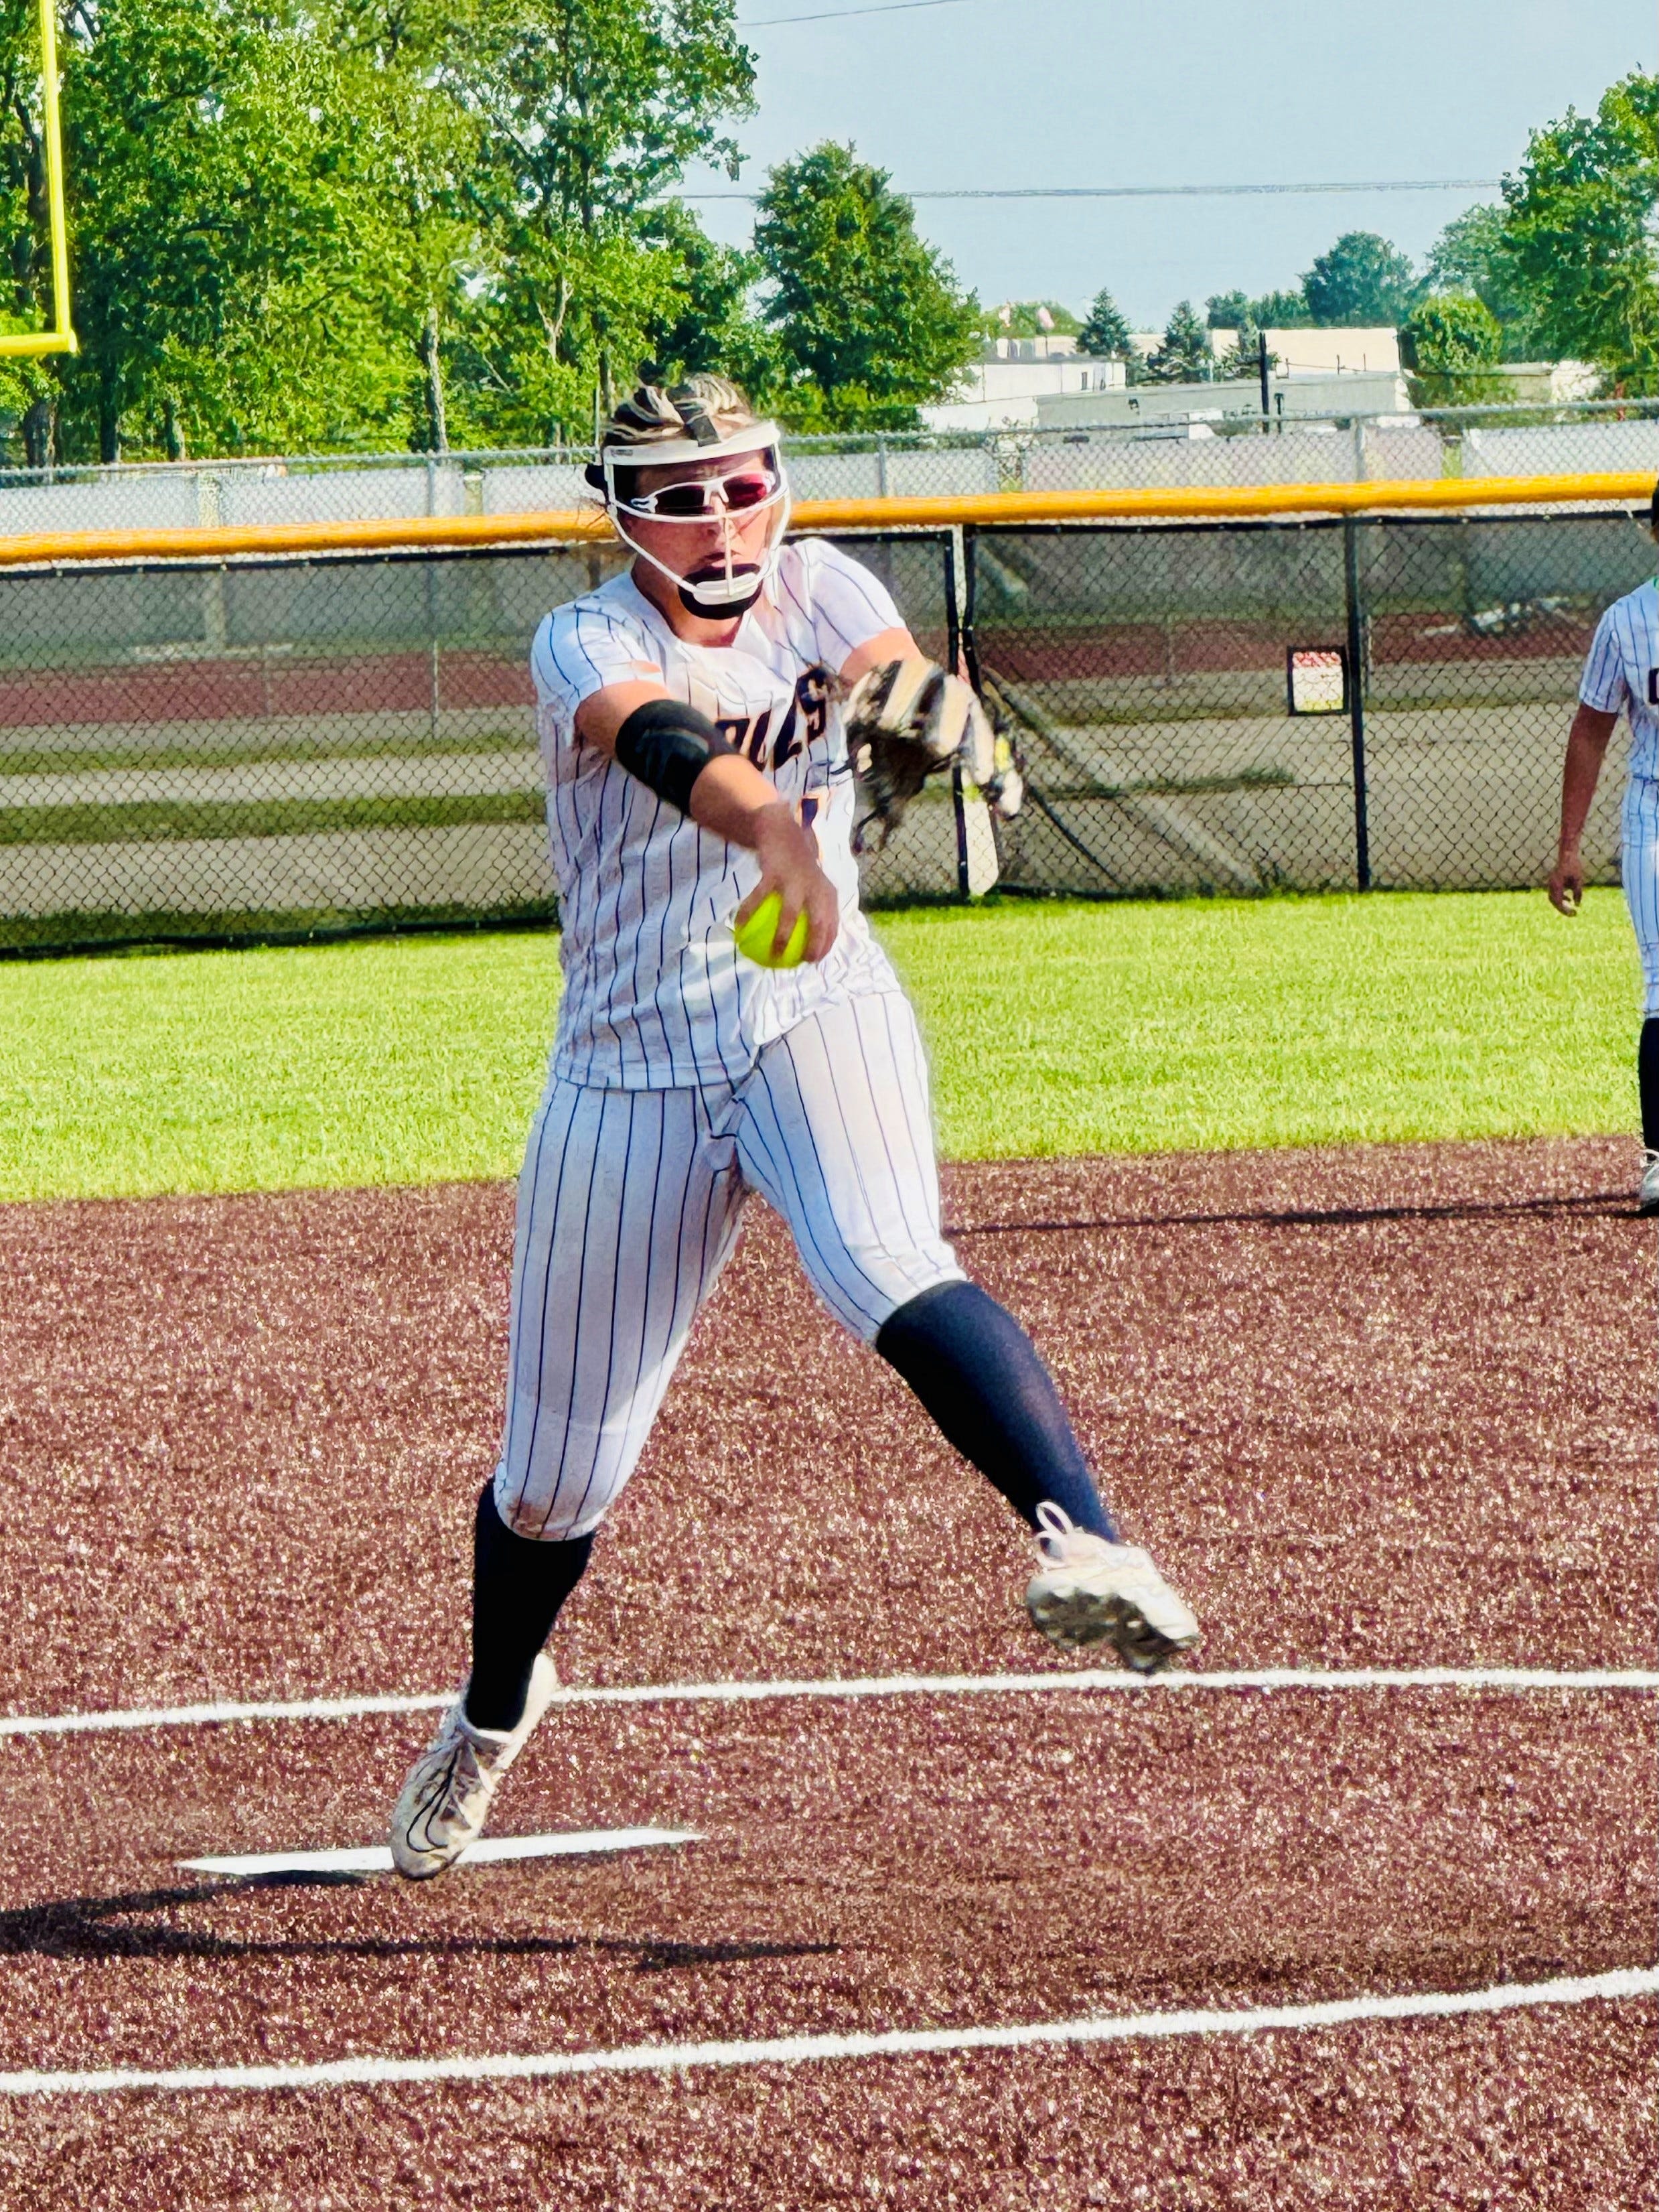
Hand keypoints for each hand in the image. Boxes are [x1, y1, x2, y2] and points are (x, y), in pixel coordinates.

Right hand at [736, 800, 839, 962]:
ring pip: (790, 915)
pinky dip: (748, 913)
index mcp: (827, 891)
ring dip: (782, 938)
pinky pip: (759, 899)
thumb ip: (816, 906)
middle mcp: (815, 887)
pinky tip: (738, 926)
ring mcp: (795, 880)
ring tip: (773, 955)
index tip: (816, 960)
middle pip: (818, 923)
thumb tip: (808, 939)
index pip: (833, 924)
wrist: (781, 833)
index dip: (828, 945)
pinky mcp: (775, 873)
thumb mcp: (814, 882)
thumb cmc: (797, 866)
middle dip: (813, 946)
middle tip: (801, 962)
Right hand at [1548, 848, 1584, 914]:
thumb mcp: (1578, 880)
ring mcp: (1551, 884)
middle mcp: (1551, 885)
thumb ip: (1578, 893)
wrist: (1567, 856)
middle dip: (1563, 909)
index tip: (1574, 913)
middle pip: (1554, 902)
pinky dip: (1561, 898)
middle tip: (1573, 914)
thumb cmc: (1573, 867)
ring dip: (1561, 904)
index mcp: (1556, 885)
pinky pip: (1555, 894)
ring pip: (1553, 899)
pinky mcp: (1553, 882)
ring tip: (1571, 909)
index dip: (1565, 910)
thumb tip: (1577, 905)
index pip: (1558, 902)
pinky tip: (1569, 900)